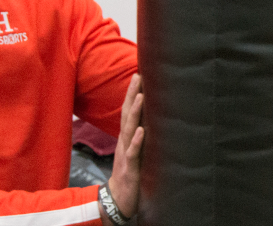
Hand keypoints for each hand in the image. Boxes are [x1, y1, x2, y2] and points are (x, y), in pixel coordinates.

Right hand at [106, 74, 143, 222]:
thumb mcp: (136, 151)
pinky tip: (141, 131)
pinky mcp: (129, 168)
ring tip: (141, 96)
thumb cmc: (131, 173)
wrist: (119, 198)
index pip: (129, 111)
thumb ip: (142, 136)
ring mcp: (125, 154)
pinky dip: (136, 141)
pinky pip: (132, 153)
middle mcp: (124, 142)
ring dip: (135, 112)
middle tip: (138, 76)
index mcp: (127, 137)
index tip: (139, 75)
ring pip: (128, 130)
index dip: (133, 94)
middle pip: (127, 114)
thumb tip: (152, 119)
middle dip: (132, 95)